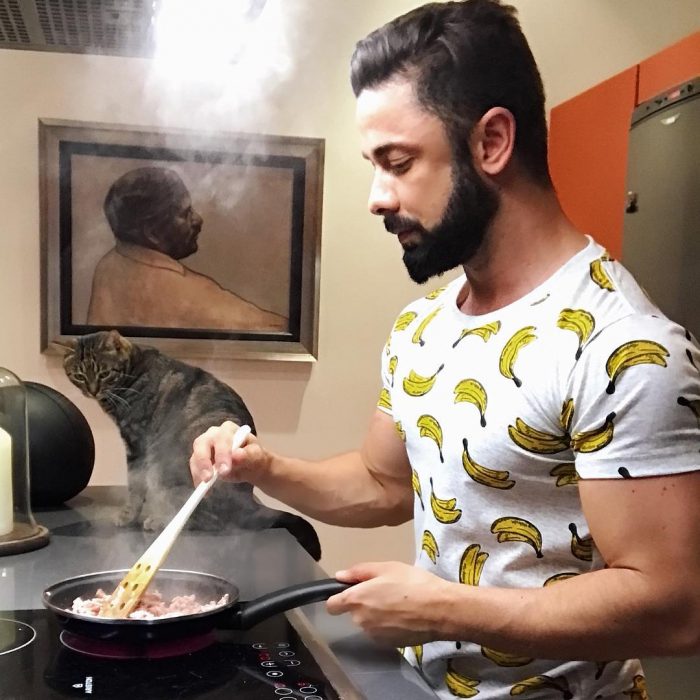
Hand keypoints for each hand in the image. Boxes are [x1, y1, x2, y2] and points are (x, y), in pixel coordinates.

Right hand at [189, 420, 267, 484]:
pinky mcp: (200, 458)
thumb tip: (236, 456)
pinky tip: (205, 491)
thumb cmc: (254, 456)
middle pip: (201, 443)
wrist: (250, 465)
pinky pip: (195, 468)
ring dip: (198, 472)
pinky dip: (198, 479)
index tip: (224, 470)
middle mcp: (213, 434)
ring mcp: (205, 446)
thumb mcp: (257, 455)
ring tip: (204, 487)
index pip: (222, 438)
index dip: (221, 453)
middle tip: (208, 478)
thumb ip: (248, 455)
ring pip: (195, 456)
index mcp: (229, 429)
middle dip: (203, 461)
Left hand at [327, 561, 450, 645]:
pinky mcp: (387, 645)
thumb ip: (359, 571)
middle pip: (353, 613)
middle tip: (385, 591)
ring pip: (367, 623)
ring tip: (398, 603)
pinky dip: (387, 626)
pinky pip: (380, 632)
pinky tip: (404, 617)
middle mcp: (360, 621)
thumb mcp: (387, 567)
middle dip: (364, 603)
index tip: (350, 592)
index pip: (332, 605)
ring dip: (376, 615)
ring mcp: (373, 635)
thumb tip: (340, 576)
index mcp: (357, 600)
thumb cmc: (412, 583)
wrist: (440, 610)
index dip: (338, 598)